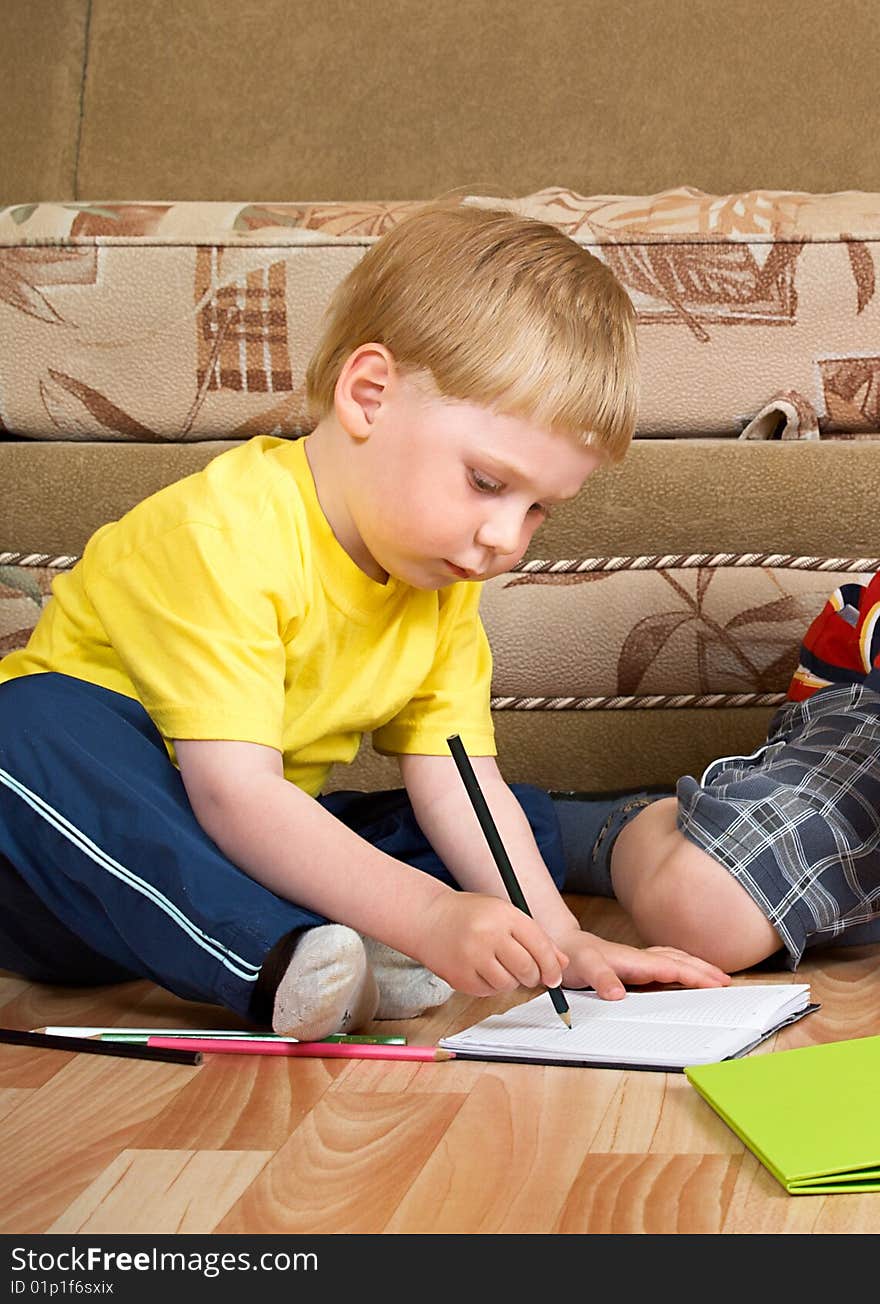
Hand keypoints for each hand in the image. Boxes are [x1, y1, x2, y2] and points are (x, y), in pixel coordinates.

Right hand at [414, 892, 569, 996]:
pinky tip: (481, 968)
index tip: (555, 977)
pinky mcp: (460, 977)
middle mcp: (488, 935)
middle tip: (529, 974)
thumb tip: (562, 963)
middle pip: (527, 969)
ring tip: (498, 965)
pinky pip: (489, 992)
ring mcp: (472, 957)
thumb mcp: (505, 913)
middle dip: (534, 977)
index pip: (539, 947)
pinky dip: (491, 985)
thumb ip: (535, 936)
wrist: (427, 918)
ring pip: (509, 984)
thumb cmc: (470, 914)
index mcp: (504, 915)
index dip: (552, 967)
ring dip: (510, 981)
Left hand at [558, 931, 730, 999]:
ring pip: (675, 959)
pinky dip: (683, 965)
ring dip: (697, 966)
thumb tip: (618, 995)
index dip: (696, 976)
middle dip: (705, 970)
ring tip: (716, 976)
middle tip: (727, 982)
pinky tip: (685, 972)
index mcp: (635, 960)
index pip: (673, 967)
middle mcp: (641, 958)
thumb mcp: (584, 968)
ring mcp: (639, 960)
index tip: (717, 984)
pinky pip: (667, 962)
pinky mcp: (635, 964)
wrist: (561, 945)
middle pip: (680, 960)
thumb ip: (601, 979)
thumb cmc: (574, 957)